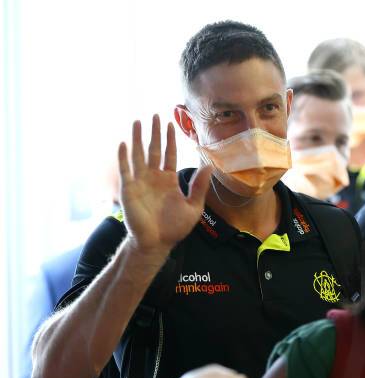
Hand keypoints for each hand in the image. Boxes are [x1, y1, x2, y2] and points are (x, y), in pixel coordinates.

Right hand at [118, 114, 210, 254]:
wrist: (157, 243)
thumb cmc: (174, 228)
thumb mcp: (193, 207)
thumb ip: (199, 187)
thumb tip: (209, 167)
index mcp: (169, 180)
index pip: (169, 154)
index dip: (170, 140)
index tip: (170, 124)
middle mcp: (154, 177)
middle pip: (153, 149)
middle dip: (154, 133)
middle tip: (154, 115)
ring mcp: (140, 182)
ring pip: (138, 155)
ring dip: (137, 138)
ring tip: (137, 122)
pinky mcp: (129, 190)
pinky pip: (126, 170)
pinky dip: (124, 157)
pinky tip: (124, 143)